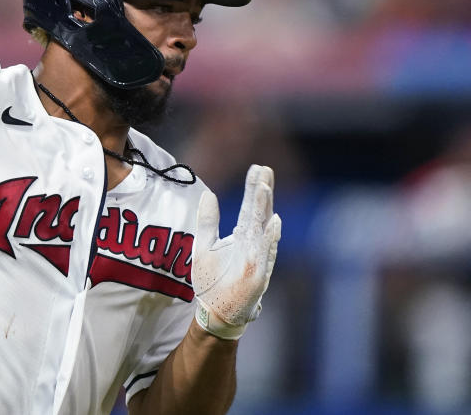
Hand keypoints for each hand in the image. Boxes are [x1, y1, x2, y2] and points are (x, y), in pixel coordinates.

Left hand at [192, 165, 280, 339]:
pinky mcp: (257, 274)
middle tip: (265, 169)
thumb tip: (208, 193)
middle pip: (259, 213)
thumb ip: (208, 221)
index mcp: (242, 236)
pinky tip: (274, 221)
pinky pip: (265, 253)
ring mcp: (257, 259)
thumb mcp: (204, 245)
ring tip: (265, 188)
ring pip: (262, 229)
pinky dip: (270, 238)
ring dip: (265, 209)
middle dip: (262, 192)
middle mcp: (253, 245)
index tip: (257, 167)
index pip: (250, 207)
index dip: (254, 188)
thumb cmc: (213, 280)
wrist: (215, 311)